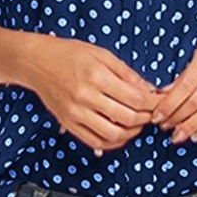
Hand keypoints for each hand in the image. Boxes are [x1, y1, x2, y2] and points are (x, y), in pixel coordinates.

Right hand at [26, 36, 163, 155]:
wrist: (35, 61)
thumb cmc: (67, 53)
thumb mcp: (101, 54)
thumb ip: (126, 73)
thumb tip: (149, 89)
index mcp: (96, 76)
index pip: (135, 98)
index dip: (153, 103)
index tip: (160, 101)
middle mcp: (85, 97)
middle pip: (127, 118)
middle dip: (146, 118)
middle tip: (153, 113)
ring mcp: (75, 113)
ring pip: (113, 135)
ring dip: (132, 133)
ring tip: (138, 123)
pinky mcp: (68, 123)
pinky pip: (95, 142)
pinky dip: (113, 142)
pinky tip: (121, 133)